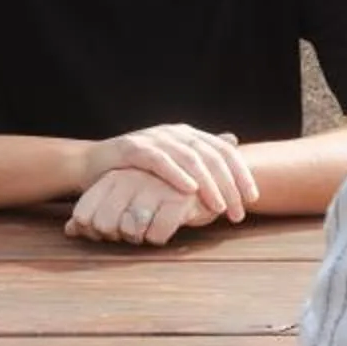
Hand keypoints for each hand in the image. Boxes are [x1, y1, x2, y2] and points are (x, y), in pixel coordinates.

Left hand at [66, 165, 216, 247]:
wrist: (205, 181)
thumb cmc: (157, 194)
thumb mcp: (124, 199)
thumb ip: (94, 213)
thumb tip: (69, 230)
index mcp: (113, 178)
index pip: (84, 214)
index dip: (91, 231)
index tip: (104, 233)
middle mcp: (130, 179)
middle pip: (104, 225)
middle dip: (114, 236)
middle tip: (129, 234)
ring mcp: (154, 188)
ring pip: (130, 230)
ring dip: (138, 238)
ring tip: (149, 230)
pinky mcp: (179, 200)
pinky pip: (157, 234)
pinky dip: (159, 237)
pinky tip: (166, 227)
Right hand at [79, 123, 255, 224]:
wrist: (94, 164)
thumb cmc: (137, 169)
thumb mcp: (174, 164)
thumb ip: (201, 156)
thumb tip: (234, 142)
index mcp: (189, 135)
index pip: (224, 151)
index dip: (241, 174)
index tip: (252, 198)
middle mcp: (176, 132)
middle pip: (212, 157)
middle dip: (229, 186)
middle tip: (238, 212)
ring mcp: (155, 137)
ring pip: (191, 159)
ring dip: (209, 184)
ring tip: (220, 207)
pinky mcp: (134, 148)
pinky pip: (160, 160)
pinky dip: (176, 174)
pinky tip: (190, 190)